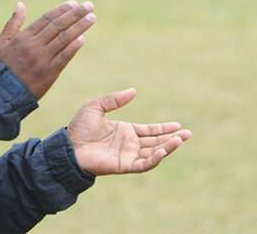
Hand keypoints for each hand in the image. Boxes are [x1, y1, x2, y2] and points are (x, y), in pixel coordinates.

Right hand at [0, 0, 95, 99]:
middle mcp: (35, 46)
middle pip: (58, 26)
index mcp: (24, 37)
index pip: (46, 19)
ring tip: (91, 18)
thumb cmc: (3, 65)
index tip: (74, 3)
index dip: (61, 10)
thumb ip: (13, 23)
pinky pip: (64, 57)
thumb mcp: (2, 42)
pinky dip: (73, 47)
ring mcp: (43, 59)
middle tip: (89, 6)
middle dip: (75, 14)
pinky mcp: (50, 72)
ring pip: (64, 39)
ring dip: (79, 27)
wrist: (4, 91)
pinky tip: (83, 38)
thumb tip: (20, 4)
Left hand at [67, 88, 191, 175]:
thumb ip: (114, 99)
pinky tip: (164, 150)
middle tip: (188, 134)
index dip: (164, 128)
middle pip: (156, 141)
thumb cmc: (79, 127)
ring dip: (168, 147)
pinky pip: (144, 164)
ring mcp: (128, 155)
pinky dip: (156, 158)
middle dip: (172, 138)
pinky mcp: (124, 165)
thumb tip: (134, 91)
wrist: (68, 146)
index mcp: (125, 131)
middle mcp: (129, 144)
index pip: (149, 130)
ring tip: (181, 139)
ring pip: (154, 152)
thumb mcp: (96, 106)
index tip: (178, 125)